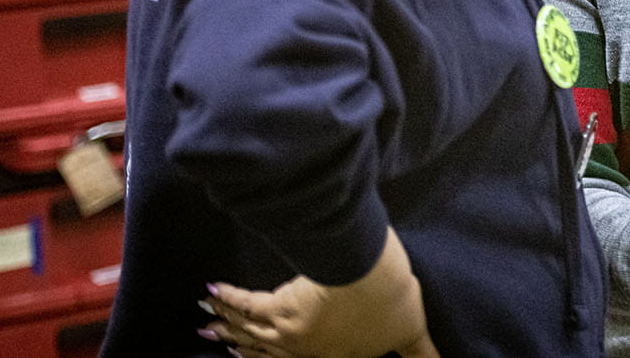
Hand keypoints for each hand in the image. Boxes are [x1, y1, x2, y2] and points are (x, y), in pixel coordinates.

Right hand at [201, 227, 439, 357]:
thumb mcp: (411, 329)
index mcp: (332, 356)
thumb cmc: (392, 301)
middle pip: (264, 350)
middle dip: (241, 347)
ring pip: (251, 329)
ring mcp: (288, 329)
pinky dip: (230, 297)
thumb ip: (422, 352)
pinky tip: (214, 289)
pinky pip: (247, 304)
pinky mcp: (280, 305)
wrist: (371, 278)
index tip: (253, 355)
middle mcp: (304, 349)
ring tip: (207, 325)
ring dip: (227, 326)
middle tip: (219, 344)